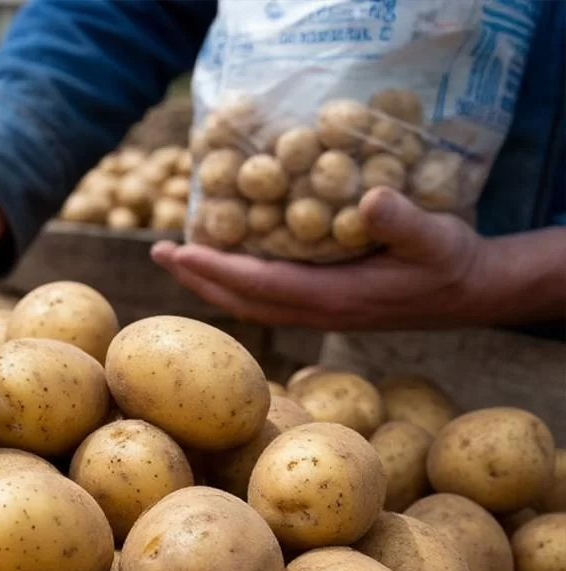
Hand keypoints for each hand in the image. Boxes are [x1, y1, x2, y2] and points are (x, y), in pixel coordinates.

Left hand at [151, 187, 516, 329]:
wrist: (471, 294)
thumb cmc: (452, 262)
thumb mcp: (435, 235)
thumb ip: (402, 219)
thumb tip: (369, 197)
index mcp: (332, 297)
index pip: (258, 284)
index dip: (215, 269)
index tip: (178, 253)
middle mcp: (316, 311)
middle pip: (241, 299)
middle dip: (197, 278)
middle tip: (158, 252)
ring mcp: (317, 313)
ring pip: (250, 303)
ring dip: (211, 283)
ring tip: (178, 260)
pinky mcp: (323, 307)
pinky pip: (266, 299)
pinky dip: (236, 284)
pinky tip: (225, 266)